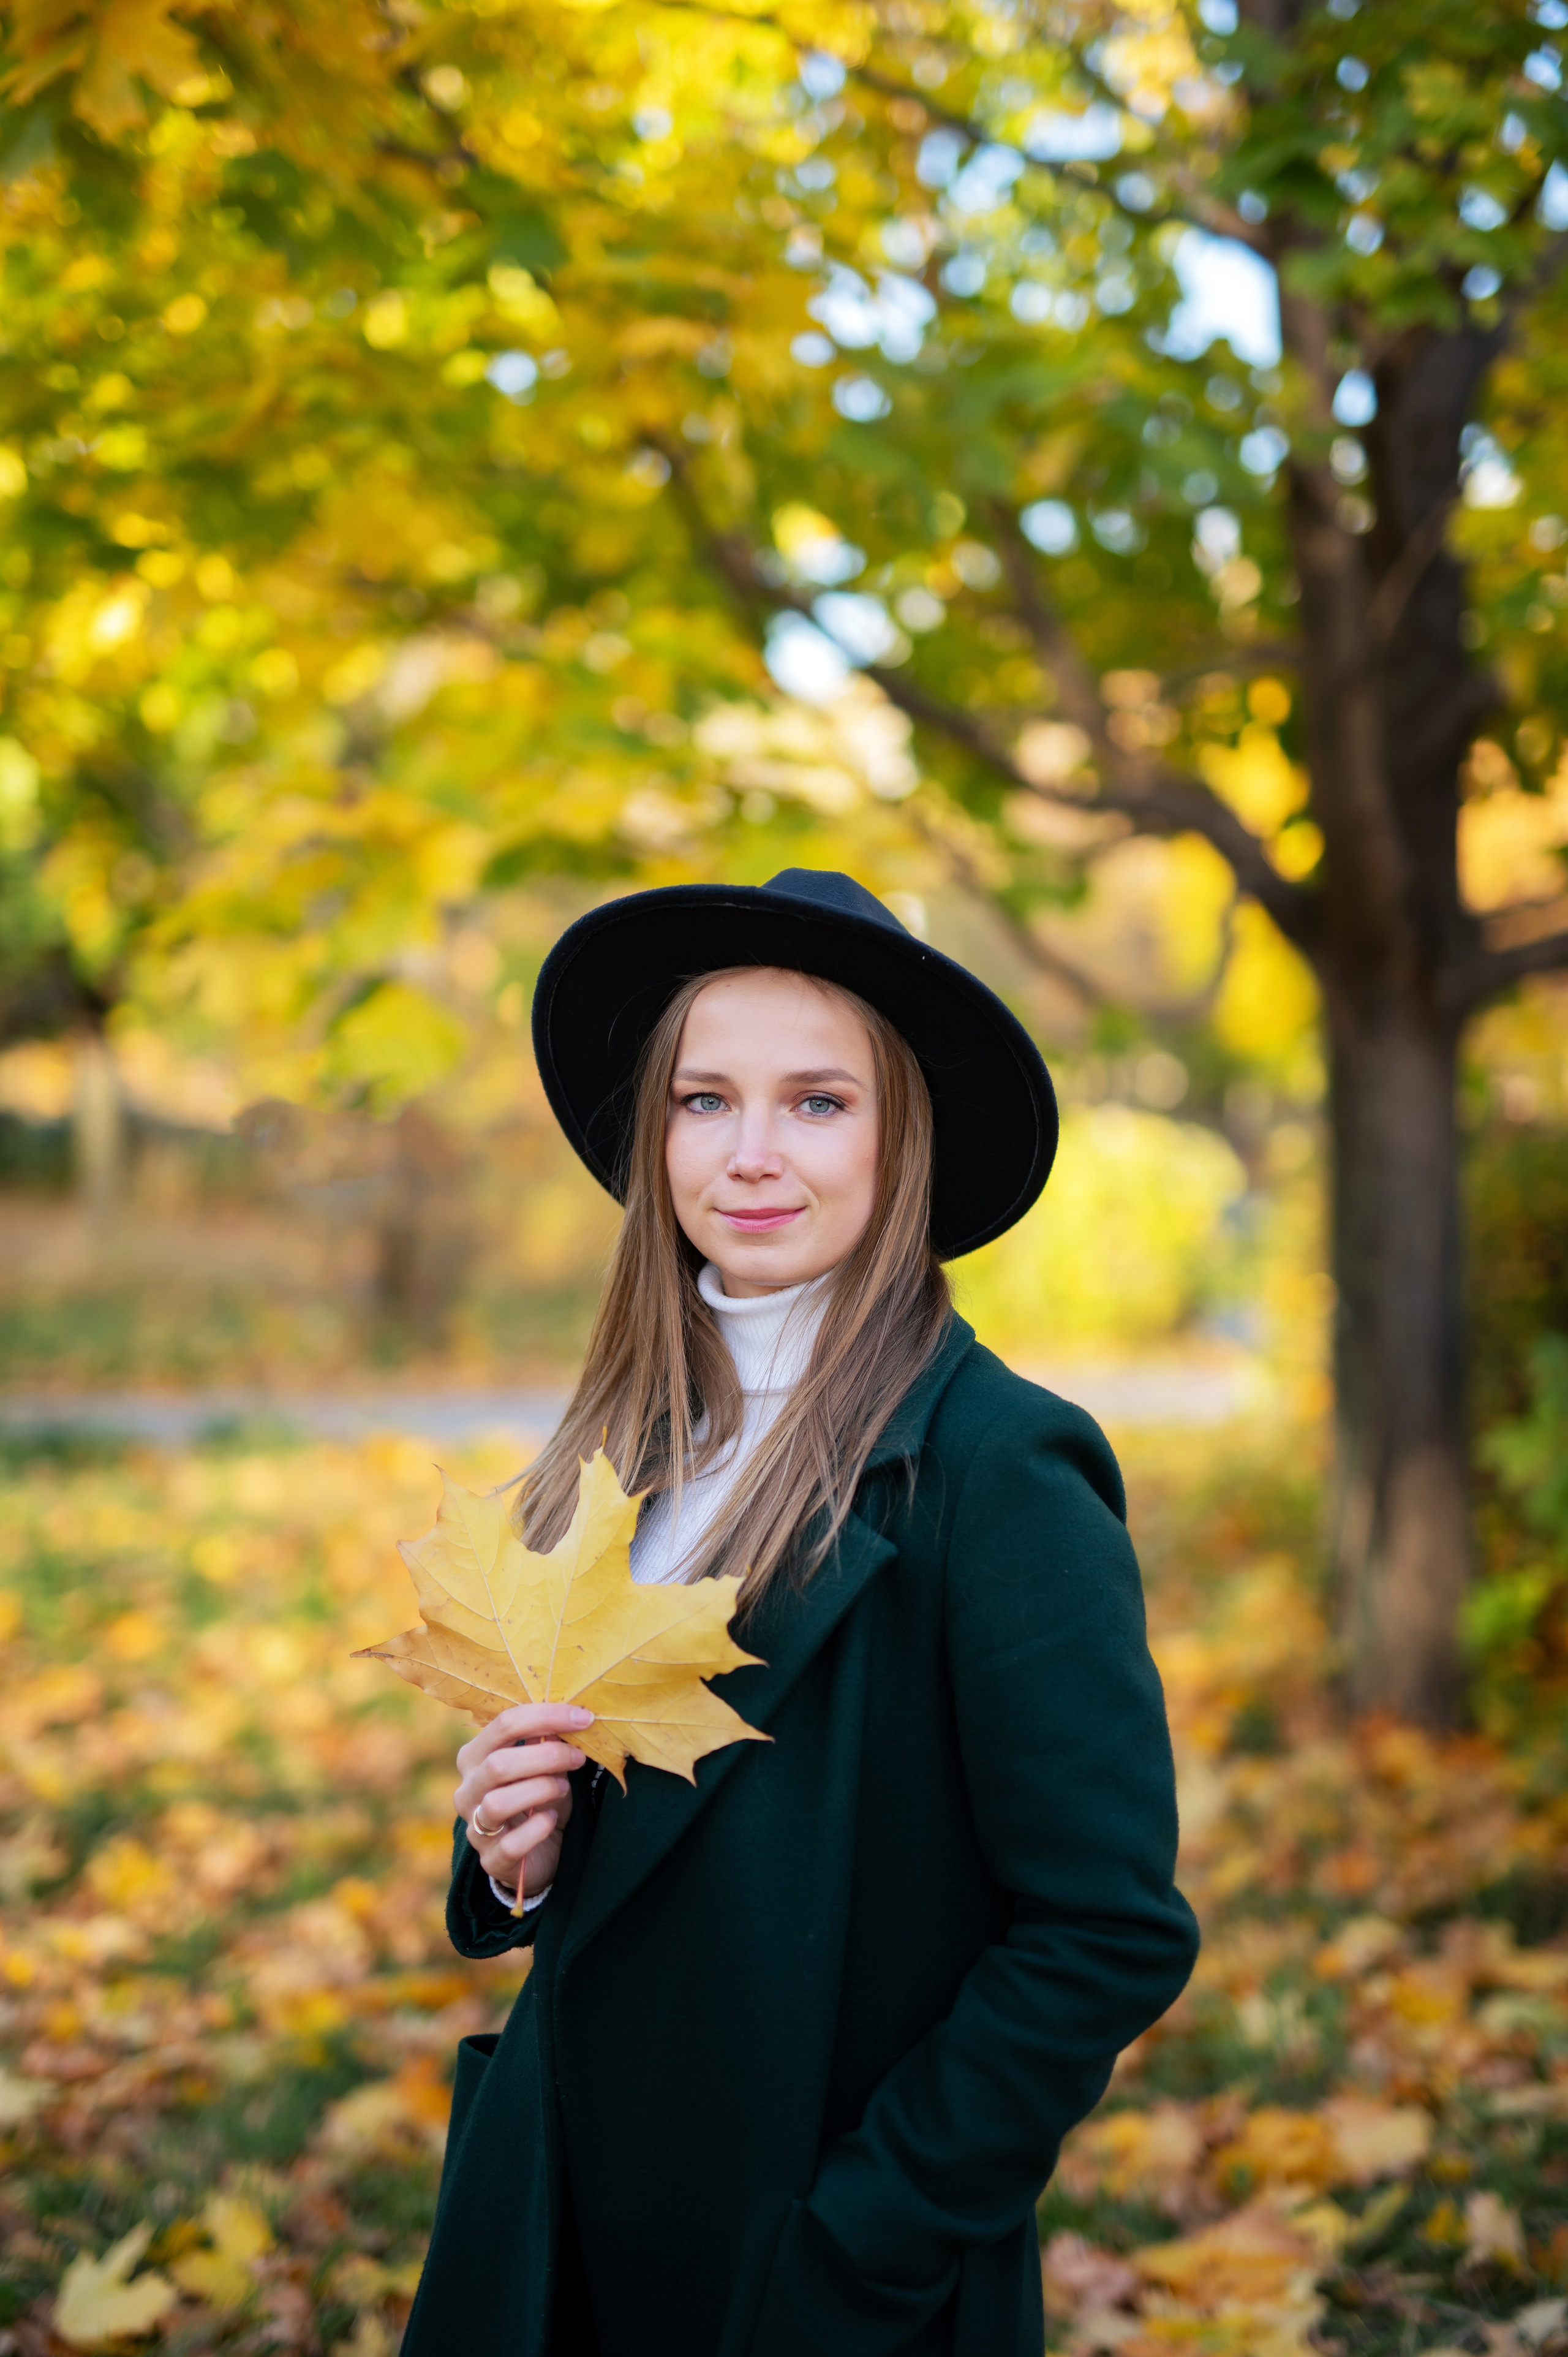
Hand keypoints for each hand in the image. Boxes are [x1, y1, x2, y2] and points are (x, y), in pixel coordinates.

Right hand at [455, 1703, 592, 1903]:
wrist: (538, 1852)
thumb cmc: (540, 1798)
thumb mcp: (545, 1766)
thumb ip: (548, 1742)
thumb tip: (569, 1715)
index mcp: (475, 1756)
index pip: (504, 1725)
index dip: (546, 1716)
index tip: (583, 1718)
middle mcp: (467, 1790)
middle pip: (498, 1764)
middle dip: (546, 1756)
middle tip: (577, 1757)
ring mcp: (475, 1827)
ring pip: (497, 1803)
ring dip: (540, 1790)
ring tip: (563, 1788)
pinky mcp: (490, 1860)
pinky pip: (511, 1844)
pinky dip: (537, 1829)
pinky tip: (552, 1820)